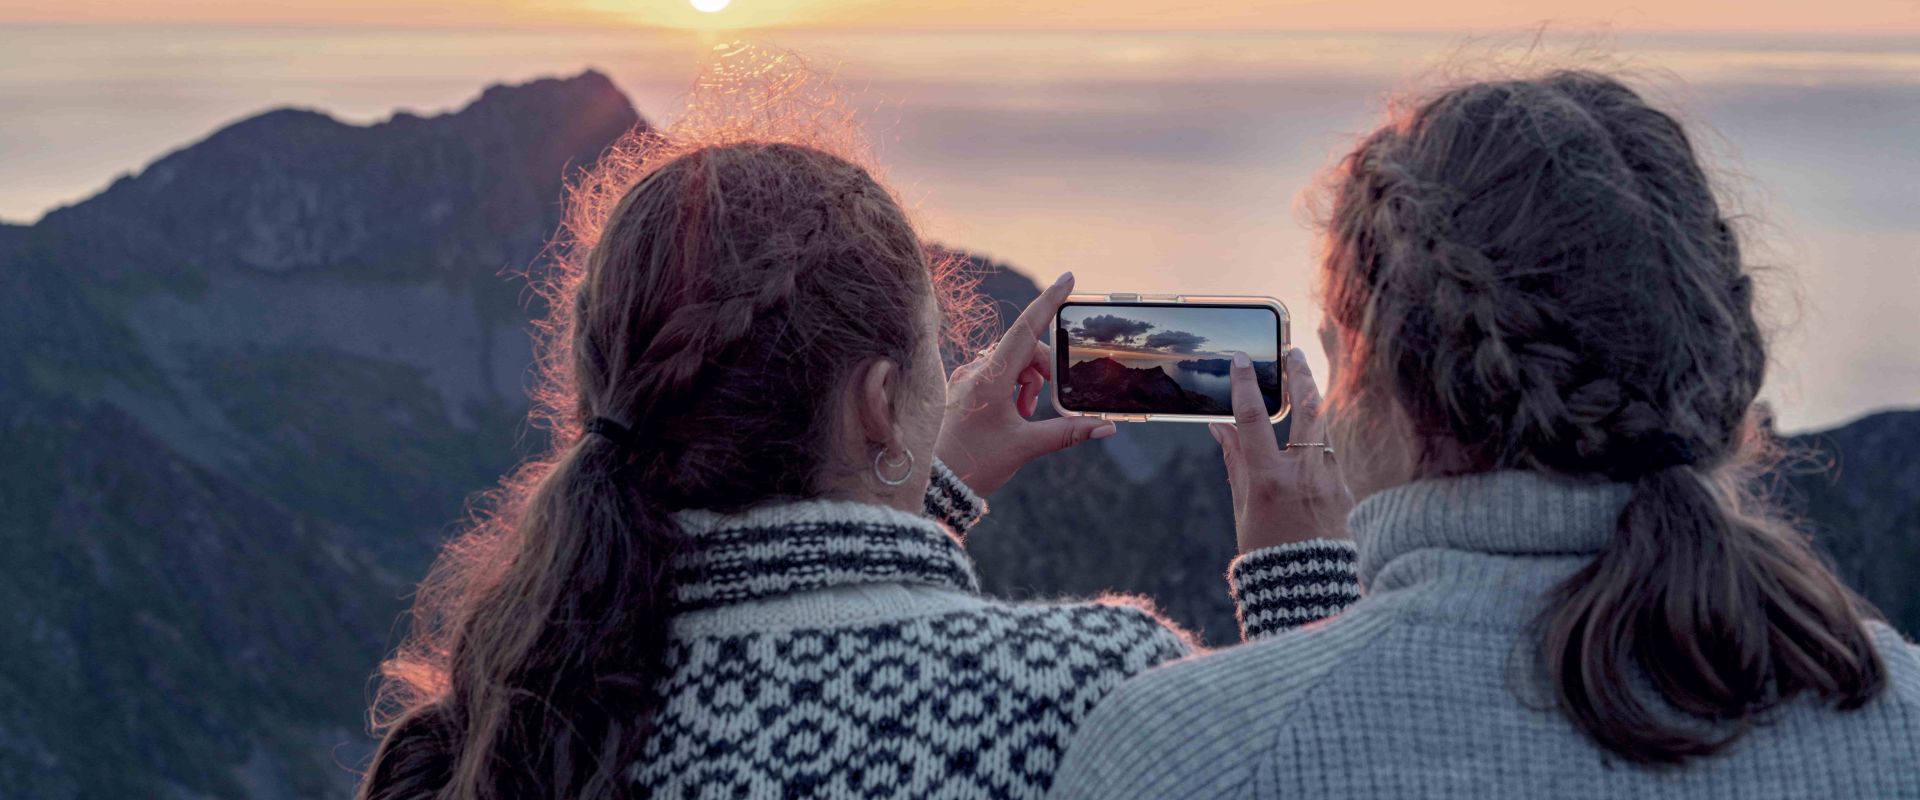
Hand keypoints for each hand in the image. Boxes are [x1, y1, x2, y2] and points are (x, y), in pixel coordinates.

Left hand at [936, 271, 1117, 496]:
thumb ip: (1067, 432)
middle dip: (1044, 371)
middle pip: (1024, 349)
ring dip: (1028, 382)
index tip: (1069, 278)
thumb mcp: (1024, 446)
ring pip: (1011, 362)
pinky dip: (1012, 388)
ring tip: (1025, 415)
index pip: (1026, 329)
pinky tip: (1013, 415)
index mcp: (990, 378)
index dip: (1049, 301)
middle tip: (1043, 405)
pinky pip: (995, 374)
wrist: (933, 484)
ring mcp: (966, 378)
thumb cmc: (974, 464)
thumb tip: (1106, 427)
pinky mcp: (963, 389)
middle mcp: (976, 371)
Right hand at [1208, 348, 1354, 553]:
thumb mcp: (1243, 509)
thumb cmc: (1268, 553)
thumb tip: (1221, 427)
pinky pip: (1331, 457)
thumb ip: (1235, 463)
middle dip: (1300, 375)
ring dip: (1313, 407)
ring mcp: (1332, 481)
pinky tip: (1309, 443)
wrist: (1310, 590)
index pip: (1253, 420)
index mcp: (1271, 480)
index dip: (1245, 385)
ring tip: (1302, 387)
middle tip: (1293, 353)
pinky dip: (1318, 445)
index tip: (1241, 361)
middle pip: (1308, 409)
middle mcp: (1305, 475)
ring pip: (1324, 430)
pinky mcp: (1348, 490)